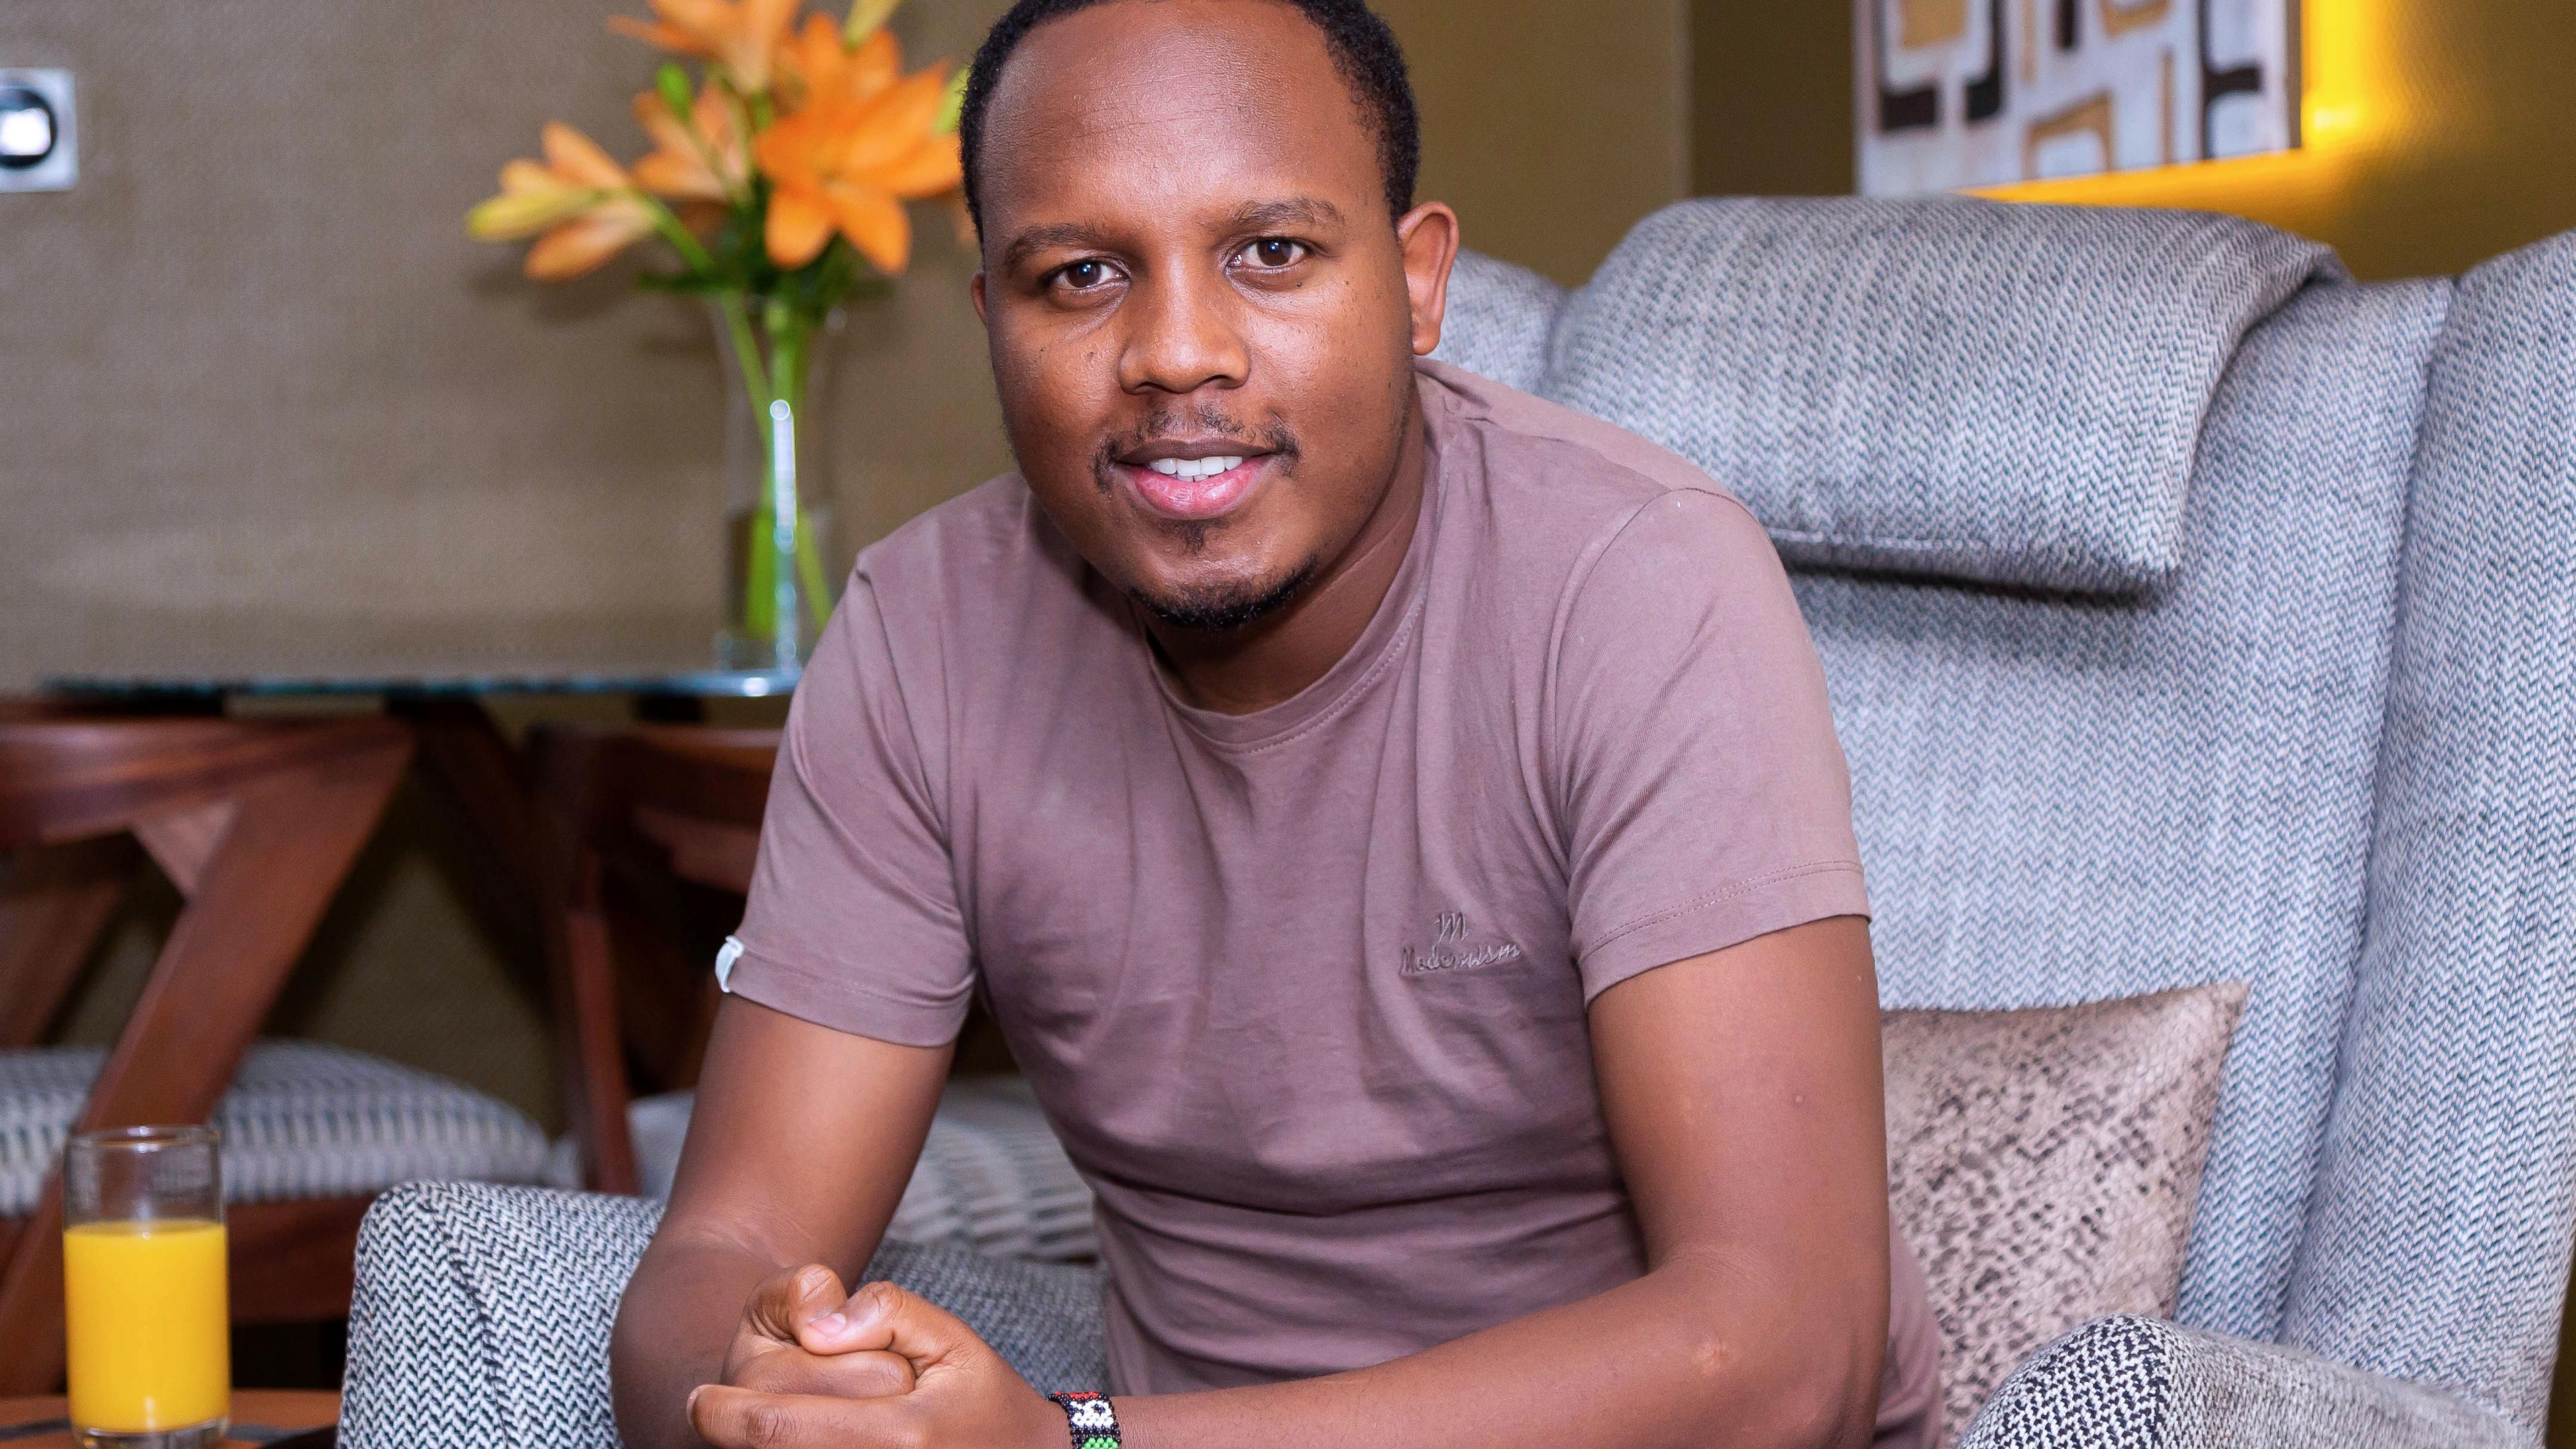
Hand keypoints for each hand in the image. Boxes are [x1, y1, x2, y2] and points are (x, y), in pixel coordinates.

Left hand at [691, 1281, 1064, 1448]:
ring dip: (768, 1444)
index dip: (721, 1413)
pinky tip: (802, 1439)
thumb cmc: (981, 1401)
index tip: (698, 1399)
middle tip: (737, 1407)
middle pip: (766, 1448)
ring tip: (779, 1425)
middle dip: (742, 1422)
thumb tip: (819, 1325)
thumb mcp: (950, 1337)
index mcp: (899, 1435)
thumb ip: (886, 1313)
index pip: (774, 1426)